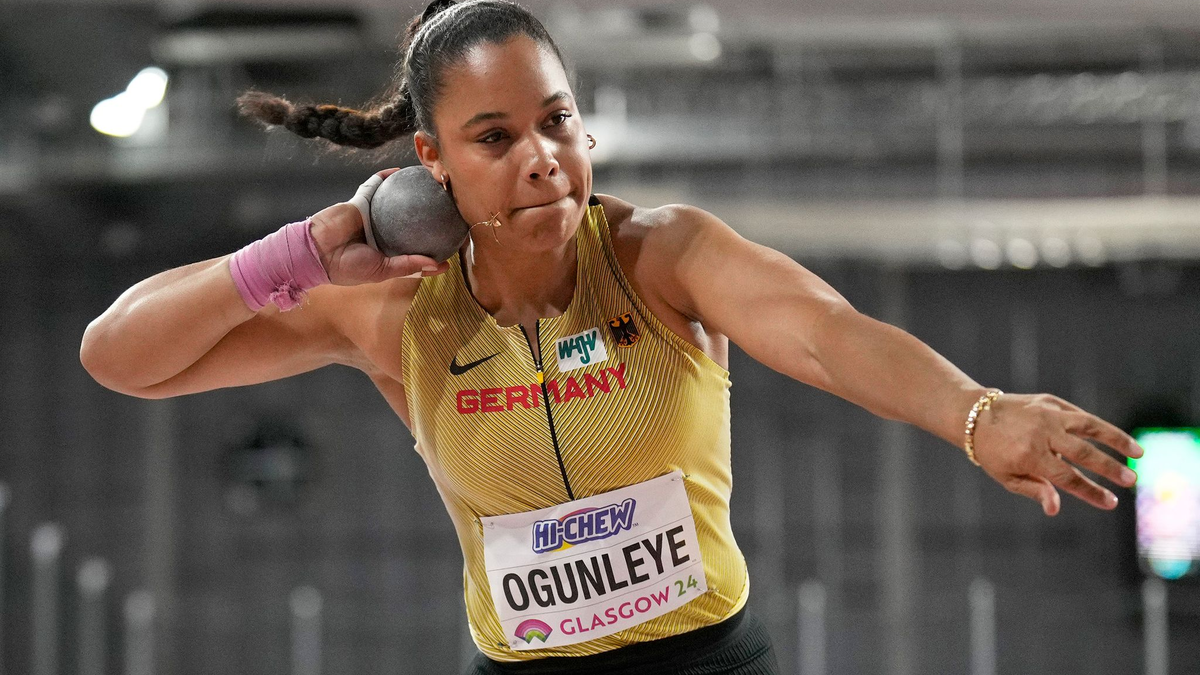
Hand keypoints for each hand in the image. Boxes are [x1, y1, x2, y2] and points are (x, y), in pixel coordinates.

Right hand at [308, 168, 448, 284]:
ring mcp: (372, 215)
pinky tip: (403, 170)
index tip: (454, 248)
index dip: (433, 250)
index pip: (414, 250)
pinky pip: (375, 185)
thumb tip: (437, 265)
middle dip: (426, 214)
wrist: (316, 252)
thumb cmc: (347, 267)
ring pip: (395, 200)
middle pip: (408, 221)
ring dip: (410, 192)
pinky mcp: (360, 201)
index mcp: (387, 252)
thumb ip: (408, 265)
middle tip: (447, 209)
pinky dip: (387, 177)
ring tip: (430, 185)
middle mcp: (382, 232)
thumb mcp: (381, 271)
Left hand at [971, 393, 1143, 515]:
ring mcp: (1047, 414)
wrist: (974, 416)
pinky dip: (1100, 427)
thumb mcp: (1007, 477)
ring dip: (1117, 439)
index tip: (1111, 502)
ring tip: (1139, 453)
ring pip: (1090, 426)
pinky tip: (1116, 438)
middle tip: (1131, 481)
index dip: (1091, 491)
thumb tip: (1055, 509)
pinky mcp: (1050, 402)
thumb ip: (1035, 490)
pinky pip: (1080, 416)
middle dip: (1110, 468)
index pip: (1067, 478)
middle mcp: (1041, 433)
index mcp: (1029, 455)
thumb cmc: (993, 452)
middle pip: (1083, 453)